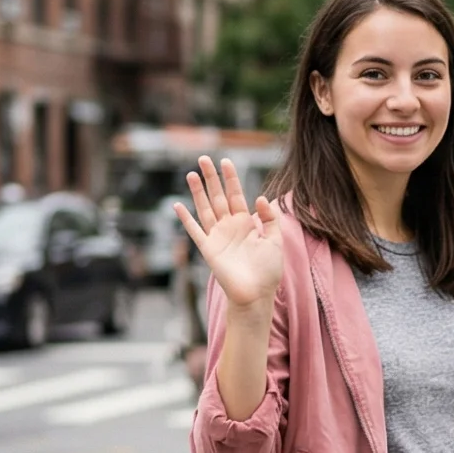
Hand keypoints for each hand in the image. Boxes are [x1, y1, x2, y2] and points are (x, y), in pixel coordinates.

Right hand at [172, 156, 283, 311]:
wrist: (256, 293)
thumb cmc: (268, 270)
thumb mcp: (275, 239)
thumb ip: (269, 218)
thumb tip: (260, 197)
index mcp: (246, 223)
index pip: (236, 194)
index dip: (231, 178)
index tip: (226, 160)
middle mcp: (229, 227)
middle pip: (218, 196)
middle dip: (211, 178)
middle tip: (204, 159)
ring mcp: (217, 237)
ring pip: (205, 208)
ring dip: (197, 192)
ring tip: (191, 173)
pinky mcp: (208, 249)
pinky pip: (195, 231)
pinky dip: (186, 218)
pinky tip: (178, 205)